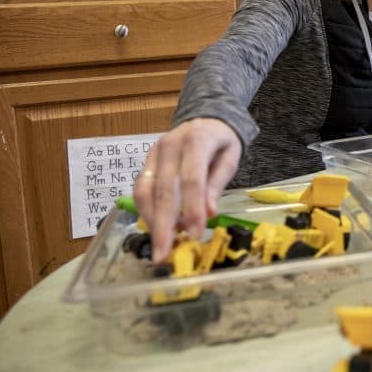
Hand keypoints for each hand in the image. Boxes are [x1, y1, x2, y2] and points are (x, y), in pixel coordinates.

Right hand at [133, 118, 241, 262]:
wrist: (204, 118)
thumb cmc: (221, 141)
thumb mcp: (230, 157)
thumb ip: (218, 183)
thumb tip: (209, 213)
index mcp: (196, 141)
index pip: (191, 180)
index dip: (191, 209)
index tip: (194, 235)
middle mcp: (169, 146)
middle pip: (164, 190)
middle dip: (163, 225)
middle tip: (163, 254)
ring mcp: (153, 153)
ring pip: (145, 191)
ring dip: (152, 221)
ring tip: (162, 245)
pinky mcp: (145, 161)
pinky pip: (140, 189)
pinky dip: (147, 211)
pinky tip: (158, 228)